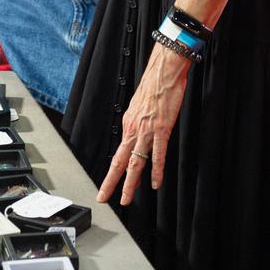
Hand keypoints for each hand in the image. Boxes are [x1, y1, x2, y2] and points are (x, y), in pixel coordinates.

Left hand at [97, 43, 189, 204]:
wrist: (164, 71)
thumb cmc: (155, 85)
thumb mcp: (140, 105)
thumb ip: (139, 121)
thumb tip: (139, 132)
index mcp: (129, 122)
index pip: (119, 152)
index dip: (113, 170)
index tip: (108, 184)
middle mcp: (134, 128)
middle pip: (120, 161)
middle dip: (112, 182)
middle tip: (105, 197)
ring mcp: (147, 130)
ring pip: (135, 161)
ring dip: (131, 182)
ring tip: (127, 199)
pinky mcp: (162, 129)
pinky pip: (158, 154)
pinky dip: (156, 170)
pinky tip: (155, 183)